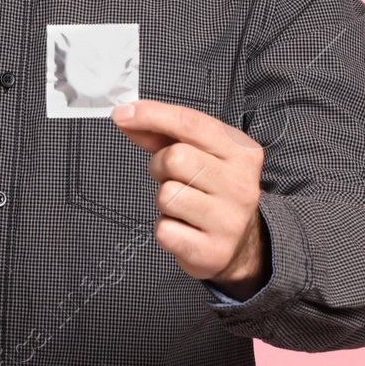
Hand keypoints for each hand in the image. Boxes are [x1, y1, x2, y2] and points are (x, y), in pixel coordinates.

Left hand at [111, 99, 268, 299]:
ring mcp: (230, 220)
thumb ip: (163, 133)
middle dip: (160, 166)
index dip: (152, 114)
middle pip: (175, 158)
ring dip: (163, 200)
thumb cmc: (212, 191)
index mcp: (242, 153)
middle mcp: (241, 185)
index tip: (123, 113)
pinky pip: (165, 231)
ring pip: (167, 195)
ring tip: (181, 205)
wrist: (239, 244)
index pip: (191, 123)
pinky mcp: (213, 251)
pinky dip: (165, 229)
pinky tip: (183, 228)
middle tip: (171, 177)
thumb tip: (127, 116)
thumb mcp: (199, 154)